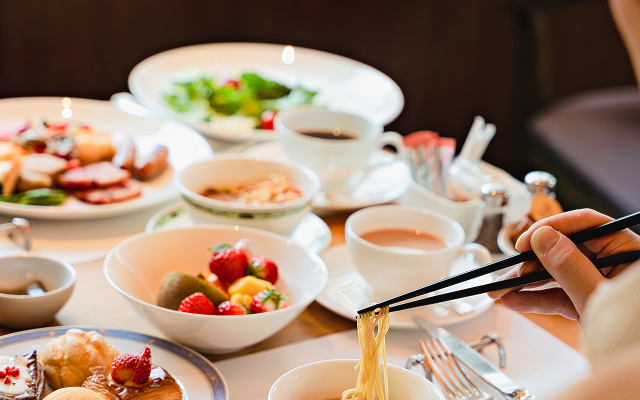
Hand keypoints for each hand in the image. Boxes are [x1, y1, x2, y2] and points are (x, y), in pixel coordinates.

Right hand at [488, 209, 639, 325]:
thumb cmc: (633, 334)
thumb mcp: (596, 297)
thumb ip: (569, 266)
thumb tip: (543, 237)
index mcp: (627, 252)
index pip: (587, 225)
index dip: (552, 228)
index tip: (524, 242)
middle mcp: (613, 264)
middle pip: (565, 250)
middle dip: (530, 263)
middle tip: (506, 272)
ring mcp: (599, 284)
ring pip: (557, 275)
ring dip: (526, 283)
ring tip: (500, 291)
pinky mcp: (588, 303)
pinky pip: (559, 296)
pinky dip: (536, 299)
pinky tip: (514, 301)